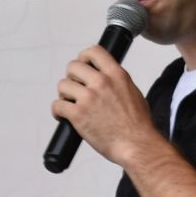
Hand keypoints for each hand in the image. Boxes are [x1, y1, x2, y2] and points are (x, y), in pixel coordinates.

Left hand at [53, 45, 156, 165]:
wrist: (136, 145)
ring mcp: (88, 98)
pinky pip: (57, 105)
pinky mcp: (78, 114)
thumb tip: (107, 79)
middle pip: (73, 66)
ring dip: (64, 94)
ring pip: (62, 85)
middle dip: (71, 77)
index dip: (83, 57)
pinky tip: (62, 116)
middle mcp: (101, 82)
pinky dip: (57, 111)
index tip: (82, 66)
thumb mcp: (133, 92)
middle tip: (75, 89)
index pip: (94, 51)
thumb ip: (117, 82)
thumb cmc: (138, 125)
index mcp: (116, 75)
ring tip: (70, 104)